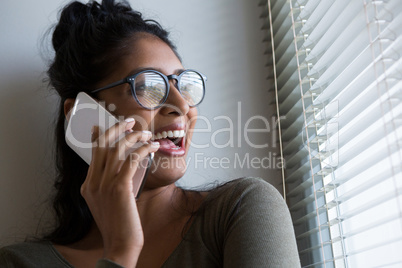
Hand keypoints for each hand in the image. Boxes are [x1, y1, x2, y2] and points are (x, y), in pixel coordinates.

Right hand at [80, 118, 158, 266]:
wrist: (119, 244)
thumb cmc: (118, 224)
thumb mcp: (106, 203)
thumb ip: (108, 185)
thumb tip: (122, 167)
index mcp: (88, 185)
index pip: (92, 154)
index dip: (98, 137)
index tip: (102, 125)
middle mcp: (93, 182)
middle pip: (103, 146)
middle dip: (116, 129)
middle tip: (129, 121)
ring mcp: (105, 184)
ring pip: (118, 149)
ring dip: (134, 137)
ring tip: (146, 133)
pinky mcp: (119, 187)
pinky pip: (131, 160)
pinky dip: (143, 149)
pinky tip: (152, 146)